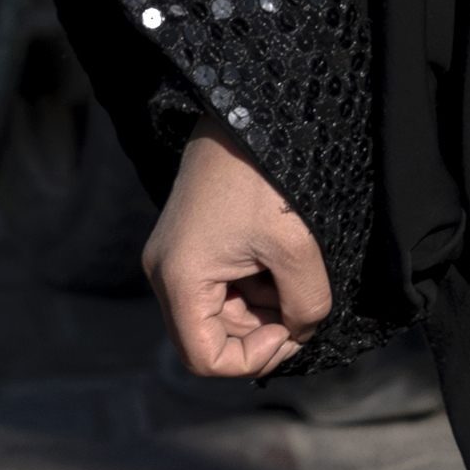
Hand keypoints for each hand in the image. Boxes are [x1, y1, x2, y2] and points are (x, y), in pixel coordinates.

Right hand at [144, 129, 330, 378]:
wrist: (245, 110)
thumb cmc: (266, 177)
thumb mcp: (297, 248)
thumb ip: (305, 306)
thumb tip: (301, 331)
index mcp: (179, 278)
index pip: (205, 359)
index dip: (253, 359)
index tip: (291, 329)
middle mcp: (164, 271)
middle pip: (211, 338)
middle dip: (261, 331)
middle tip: (299, 304)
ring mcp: (174, 256)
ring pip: (220, 314)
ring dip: (261, 306)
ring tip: (288, 267)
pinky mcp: (190, 243)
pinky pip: (221, 287)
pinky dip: (254, 285)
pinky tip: (276, 255)